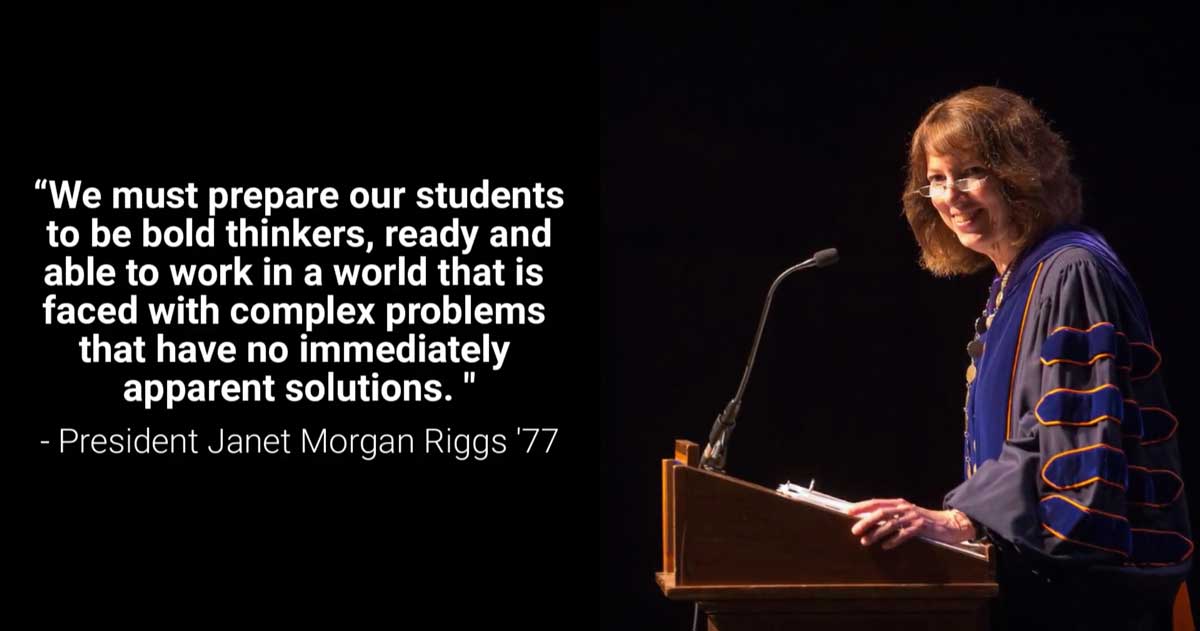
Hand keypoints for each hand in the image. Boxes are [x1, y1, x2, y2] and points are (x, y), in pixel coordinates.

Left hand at [846, 498, 975, 549]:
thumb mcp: (906, 514)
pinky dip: (894, 540)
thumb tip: (868, 521)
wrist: (949, 524)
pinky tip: (885, 546)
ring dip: (876, 533)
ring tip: (865, 541)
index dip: (861, 506)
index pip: (876, 502)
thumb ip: (890, 516)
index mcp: (899, 503)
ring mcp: (913, 517)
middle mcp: (905, 508)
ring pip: (891, 524)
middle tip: (854, 530)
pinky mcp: (922, 528)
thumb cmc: (923, 520)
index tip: (847, 511)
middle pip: (881, 512)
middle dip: (866, 521)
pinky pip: (905, 534)